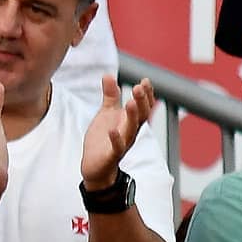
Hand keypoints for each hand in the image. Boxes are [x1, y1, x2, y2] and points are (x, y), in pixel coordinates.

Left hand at [81, 75, 155, 189]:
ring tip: (129, 102)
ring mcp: (122, 144)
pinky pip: (116, 148)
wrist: (95, 166)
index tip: (145, 81)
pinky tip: (112, 130)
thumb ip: (110, 96)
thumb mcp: (106, 114)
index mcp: (131, 121)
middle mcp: (130, 132)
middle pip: (141, 116)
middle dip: (141, 101)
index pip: (143, 107)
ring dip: (132, 116)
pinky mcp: (111, 156)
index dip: (146, 95)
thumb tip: (108, 75)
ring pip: (131, 130)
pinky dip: (116, 139)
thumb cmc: (103, 139)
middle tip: (139, 87)